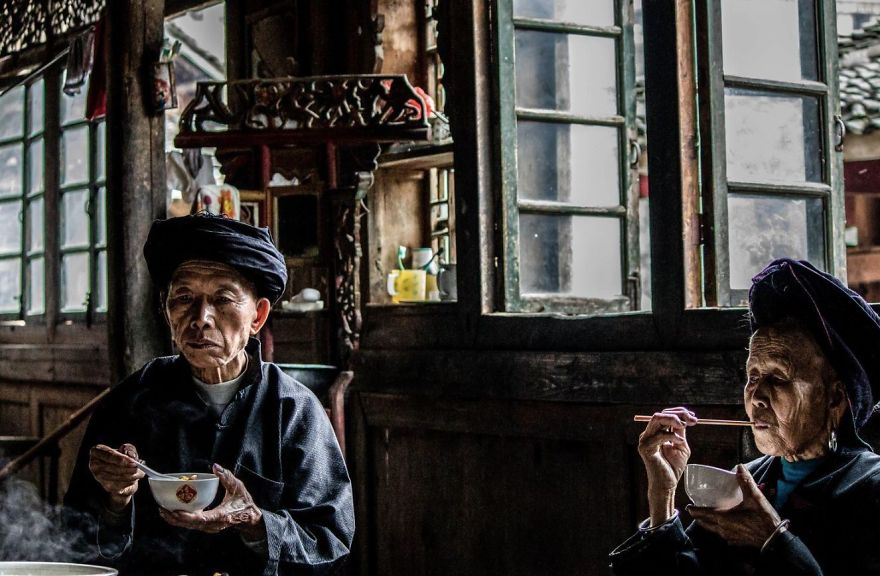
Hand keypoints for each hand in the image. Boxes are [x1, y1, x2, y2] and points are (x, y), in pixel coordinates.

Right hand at [89, 443, 144, 511]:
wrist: (122, 472)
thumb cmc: (123, 458)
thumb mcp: (127, 449)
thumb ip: (129, 449)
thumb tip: (130, 455)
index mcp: (96, 452)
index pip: (109, 456)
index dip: (121, 459)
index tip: (132, 461)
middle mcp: (94, 465)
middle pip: (112, 468)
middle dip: (127, 468)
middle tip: (137, 467)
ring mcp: (99, 477)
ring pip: (117, 477)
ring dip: (131, 476)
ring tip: (139, 472)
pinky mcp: (106, 486)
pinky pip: (119, 486)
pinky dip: (129, 482)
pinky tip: (134, 479)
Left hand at [159, 463, 263, 539]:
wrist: (249, 518)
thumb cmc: (244, 502)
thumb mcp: (238, 487)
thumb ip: (227, 477)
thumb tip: (215, 467)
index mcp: (221, 516)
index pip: (201, 518)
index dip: (187, 516)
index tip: (175, 511)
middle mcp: (213, 525)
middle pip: (190, 524)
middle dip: (175, 518)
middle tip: (162, 509)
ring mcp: (209, 527)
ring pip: (189, 526)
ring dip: (175, 520)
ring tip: (162, 511)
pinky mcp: (206, 526)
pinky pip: (191, 525)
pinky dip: (181, 520)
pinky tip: (172, 513)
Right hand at [637, 407, 696, 524]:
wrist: (667, 484)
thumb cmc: (673, 467)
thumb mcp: (681, 445)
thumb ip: (680, 432)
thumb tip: (686, 418)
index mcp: (655, 432)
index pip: (665, 415)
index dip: (680, 413)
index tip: (695, 418)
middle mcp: (648, 434)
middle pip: (660, 414)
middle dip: (678, 414)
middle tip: (693, 420)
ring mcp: (645, 440)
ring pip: (656, 419)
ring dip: (673, 420)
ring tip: (684, 425)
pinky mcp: (645, 448)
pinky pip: (659, 436)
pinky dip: (672, 436)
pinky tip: (680, 441)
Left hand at [688, 464, 780, 547]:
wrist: (775, 540)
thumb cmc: (763, 519)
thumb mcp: (754, 497)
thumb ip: (745, 481)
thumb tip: (739, 466)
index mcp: (723, 518)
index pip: (702, 514)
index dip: (694, 510)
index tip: (687, 507)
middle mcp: (723, 529)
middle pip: (705, 523)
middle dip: (699, 517)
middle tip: (695, 510)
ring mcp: (730, 537)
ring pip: (714, 530)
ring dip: (709, 523)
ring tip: (708, 516)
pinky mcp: (737, 542)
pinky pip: (723, 534)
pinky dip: (719, 528)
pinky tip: (725, 525)